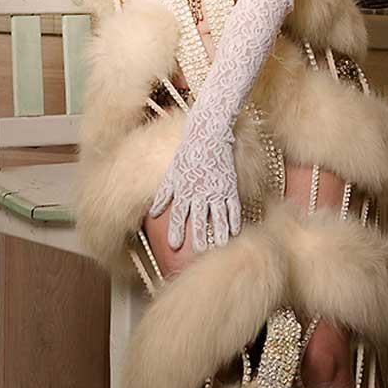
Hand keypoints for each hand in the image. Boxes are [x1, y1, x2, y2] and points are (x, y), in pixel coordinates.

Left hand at [148, 117, 242, 253]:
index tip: (174, 245)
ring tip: (221, 246)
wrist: (209, 135)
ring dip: (220, 232)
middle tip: (199, 251)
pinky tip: (235, 230)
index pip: (178, 215)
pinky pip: (233, 206)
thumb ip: (163, 195)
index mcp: (184, 189)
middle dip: (199, 237)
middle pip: (199, 219)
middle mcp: (200, 192)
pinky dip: (234, 219)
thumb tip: (152, 213)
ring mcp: (217, 189)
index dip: (175, 231)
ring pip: (219, 216)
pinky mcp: (230, 185)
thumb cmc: (187, 153)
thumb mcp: (172, 173)